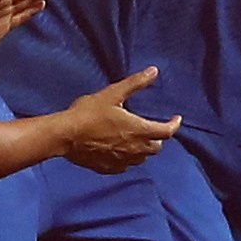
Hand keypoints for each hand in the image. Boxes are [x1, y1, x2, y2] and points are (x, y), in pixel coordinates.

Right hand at [59, 66, 179, 173]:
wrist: (65, 136)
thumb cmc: (88, 113)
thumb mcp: (112, 93)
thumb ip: (135, 83)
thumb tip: (154, 71)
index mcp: (139, 130)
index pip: (166, 132)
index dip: (174, 125)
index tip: (176, 119)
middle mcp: (134, 149)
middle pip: (155, 147)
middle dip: (157, 138)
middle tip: (152, 128)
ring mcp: (122, 161)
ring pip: (141, 158)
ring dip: (143, 149)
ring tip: (136, 139)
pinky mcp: (109, 168)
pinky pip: (124, 165)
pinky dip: (127, 158)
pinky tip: (119, 151)